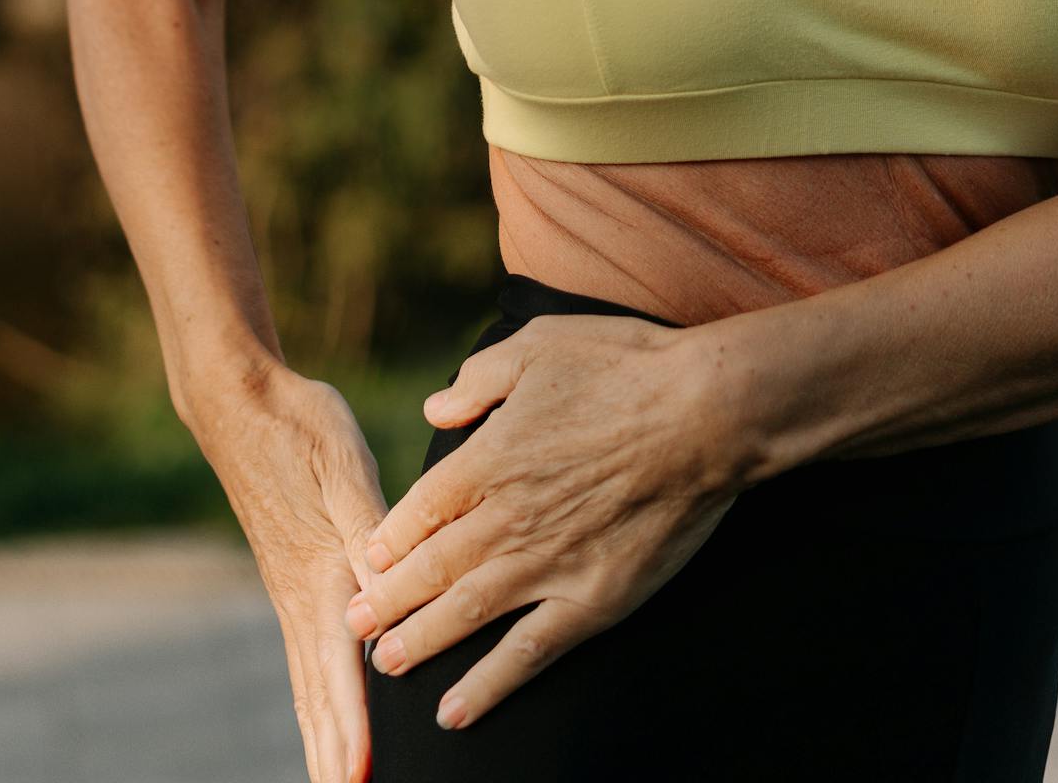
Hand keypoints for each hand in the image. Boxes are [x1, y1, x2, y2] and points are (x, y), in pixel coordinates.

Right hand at [195, 364, 389, 782]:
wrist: (241, 402)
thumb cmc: (299, 427)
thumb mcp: (345, 471)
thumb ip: (372, 536)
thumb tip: (389, 600)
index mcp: (320, 581)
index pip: (341, 677)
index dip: (357, 735)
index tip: (366, 781)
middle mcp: (301, 602)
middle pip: (319, 704)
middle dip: (336, 761)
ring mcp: (290, 595)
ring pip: (307, 690)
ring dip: (324, 744)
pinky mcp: (289, 581)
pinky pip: (304, 665)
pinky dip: (315, 707)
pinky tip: (324, 718)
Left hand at [342, 312, 746, 731]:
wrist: (704, 412)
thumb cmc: (622, 366)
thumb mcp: (536, 346)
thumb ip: (476, 380)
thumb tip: (432, 409)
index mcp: (489, 458)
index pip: (421, 510)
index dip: (389, 539)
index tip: (366, 561)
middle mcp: (507, 518)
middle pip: (430, 568)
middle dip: (386, 601)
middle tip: (353, 625)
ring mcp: (547, 564)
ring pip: (466, 614)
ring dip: (420, 642)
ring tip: (385, 665)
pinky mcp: (591, 601)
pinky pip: (527, 654)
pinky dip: (486, 686)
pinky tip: (455, 710)